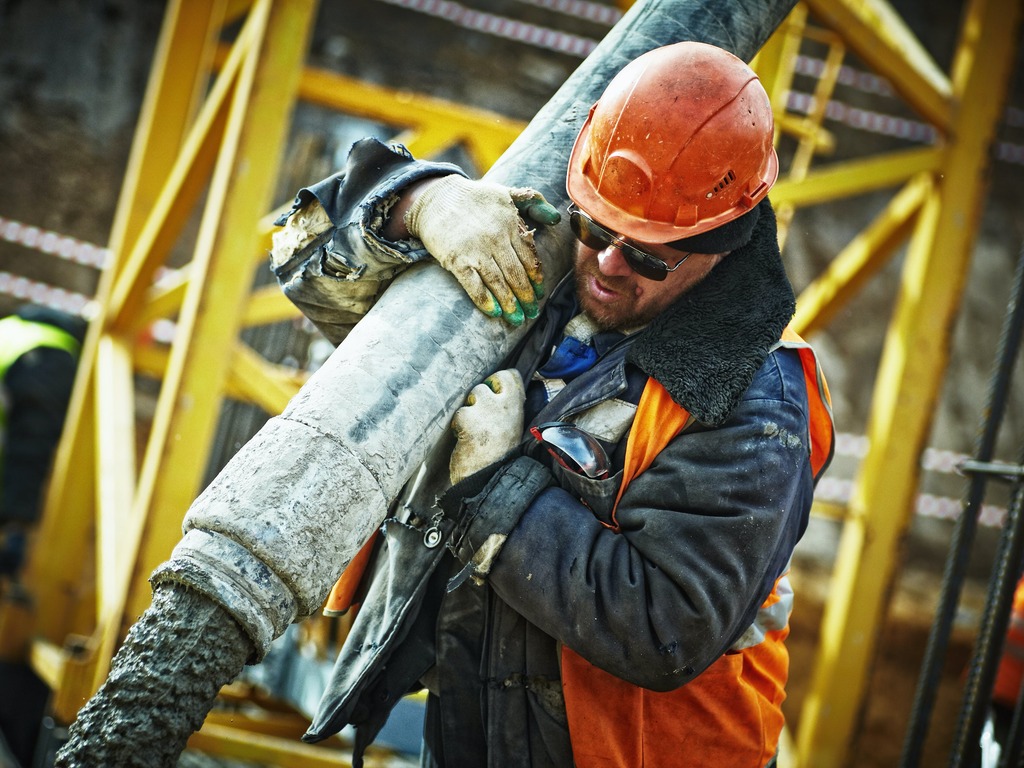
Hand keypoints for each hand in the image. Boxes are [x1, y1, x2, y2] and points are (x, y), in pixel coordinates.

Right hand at [404, 176, 559, 325]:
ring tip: (517, 319)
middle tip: (531, 313)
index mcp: (510, 224)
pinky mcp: (456, 260)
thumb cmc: (474, 197)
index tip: (539, 294)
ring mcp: (475, 250)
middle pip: (516, 274)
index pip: (529, 257)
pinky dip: (484, 300)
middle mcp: (496, 238)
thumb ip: (533, 201)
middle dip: (526, 297)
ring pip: (498, 283)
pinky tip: (494, 312)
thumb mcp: (506, 191)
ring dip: (510, 303)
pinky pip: (473, 285)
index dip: (536, 279)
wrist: (436, 198)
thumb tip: (556, 218)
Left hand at [449, 369, 525, 484]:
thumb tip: (495, 393)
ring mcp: (486, 410)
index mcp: (517, 407)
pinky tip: (464, 439)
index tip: (494, 395)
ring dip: (468, 412)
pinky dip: (458, 426)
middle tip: (479, 418)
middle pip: (485, 384)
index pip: (510, 376)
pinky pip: (459, 414)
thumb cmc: (501, 457)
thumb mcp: (513, 429)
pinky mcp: (468, 419)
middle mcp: (503, 405)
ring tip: (473, 431)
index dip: (498, 382)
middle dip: (478, 398)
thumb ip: (507, 410)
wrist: (491, 481)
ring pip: (471, 397)